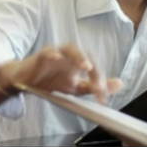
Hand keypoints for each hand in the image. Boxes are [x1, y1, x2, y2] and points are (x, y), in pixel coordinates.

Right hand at [0, 44, 122, 102]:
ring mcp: (57, 53)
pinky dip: (52, 54)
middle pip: (87, 55)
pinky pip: (47, 51)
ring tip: (86, 66)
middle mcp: (71, 55)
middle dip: (94, 70)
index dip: (101, 81)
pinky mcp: (41, 55)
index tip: (103, 97)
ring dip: (79, 56)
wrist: (26, 81)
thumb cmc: (53, 80)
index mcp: (81, 62)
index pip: (96, 68)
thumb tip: (120, 84)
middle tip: (98, 86)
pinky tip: (56, 58)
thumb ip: (96, 86)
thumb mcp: (77, 87)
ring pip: (70, 49)